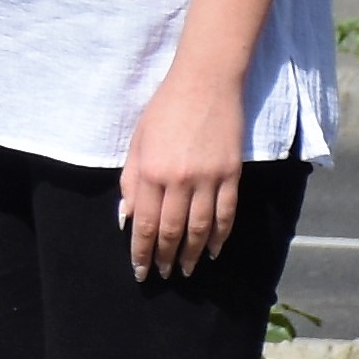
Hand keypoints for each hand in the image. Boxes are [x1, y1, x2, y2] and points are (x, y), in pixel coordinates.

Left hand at [119, 66, 249, 280]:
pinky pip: (226, 212)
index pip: (144, 223)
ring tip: (184, 270)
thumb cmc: (164, 111)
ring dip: (191, 253)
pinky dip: (219, 235)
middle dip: (164, 256)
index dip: (141, 250)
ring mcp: (208, 177)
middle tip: (161, 274)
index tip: (140, 269)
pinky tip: (212, 250)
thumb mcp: (137, 143)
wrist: (205, 84)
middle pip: (171, 230)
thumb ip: (130, 182)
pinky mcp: (232, 173)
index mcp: (150, 172)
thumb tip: (127, 218)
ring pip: (200, 227)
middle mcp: (178, 179)